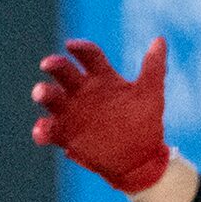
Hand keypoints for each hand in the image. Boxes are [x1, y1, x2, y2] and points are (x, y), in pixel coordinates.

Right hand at [31, 37, 170, 194]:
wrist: (141, 161)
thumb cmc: (145, 125)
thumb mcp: (151, 96)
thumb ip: (153, 68)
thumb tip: (160, 40)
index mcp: (102, 77)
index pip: (88, 55)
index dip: (80, 49)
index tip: (72, 47)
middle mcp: (83, 91)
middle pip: (63, 72)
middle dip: (54, 66)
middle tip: (48, 64)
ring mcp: (73, 112)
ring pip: (52, 98)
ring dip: (44, 93)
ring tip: (41, 93)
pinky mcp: (66, 135)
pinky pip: (50, 130)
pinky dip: (42, 131)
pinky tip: (42, 133)